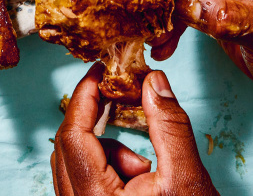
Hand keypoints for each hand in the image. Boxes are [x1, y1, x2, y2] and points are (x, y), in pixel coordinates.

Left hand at [52, 64, 218, 194]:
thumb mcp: (186, 178)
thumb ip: (168, 126)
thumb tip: (153, 82)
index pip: (73, 135)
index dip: (83, 96)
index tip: (98, 72)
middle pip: (66, 146)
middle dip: (94, 121)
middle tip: (116, 98)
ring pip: (72, 163)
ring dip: (103, 149)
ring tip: (142, 166)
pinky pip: (81, 181)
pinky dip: (105, 167)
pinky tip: (138, 179)